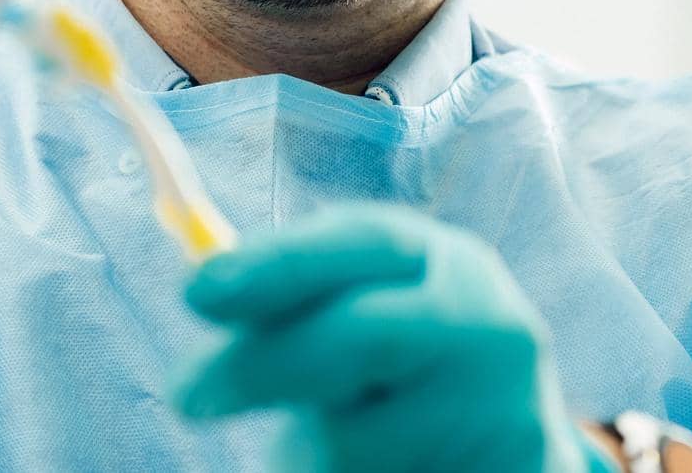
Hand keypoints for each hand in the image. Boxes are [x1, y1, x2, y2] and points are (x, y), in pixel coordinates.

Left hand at [169, 203, 614, 472]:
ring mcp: (505, 412)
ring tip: (328, 446)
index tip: (196, 291)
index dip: (278, 263)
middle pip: (363, 336)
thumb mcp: (356, 312)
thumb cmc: (399, 369)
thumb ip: (292, 297)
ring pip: (359, 439)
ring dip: (310, 452)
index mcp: (449, 262)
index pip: (364, 242)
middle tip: (185, 394)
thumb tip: (203, 284)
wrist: (503, 454)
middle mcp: (491, 328)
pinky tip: (370, 469)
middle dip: (262, 364)